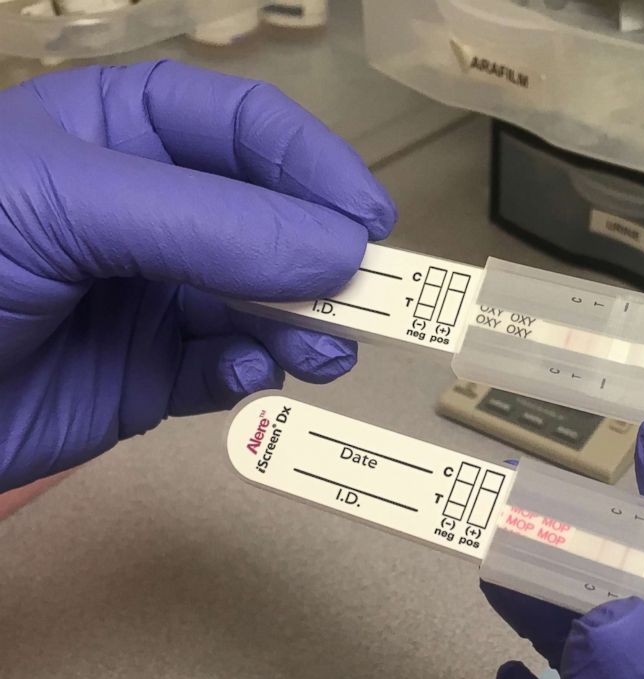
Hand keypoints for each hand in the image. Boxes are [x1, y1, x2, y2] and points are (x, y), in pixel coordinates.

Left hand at [0, 60, 394, 492]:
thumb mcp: (67, 206)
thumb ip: (209, 224)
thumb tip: (341, 249)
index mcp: (119, 137)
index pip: (239, 128)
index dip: (311, 164)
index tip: (367, 218)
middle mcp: (148, 214)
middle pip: (266, 222)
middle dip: (319, 257)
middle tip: (370, 299)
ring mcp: (152, 299)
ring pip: (259, 305)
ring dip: (301, 326)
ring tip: (326, 352)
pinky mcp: (151, 379)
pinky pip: (224, 371)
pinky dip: (246, 375)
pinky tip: (243, 377)